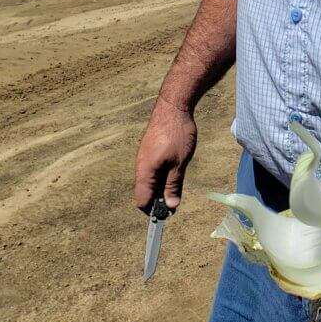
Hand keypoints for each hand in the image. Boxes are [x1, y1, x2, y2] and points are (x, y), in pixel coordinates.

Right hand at [133, 96, 197, 213]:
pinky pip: (151, 169)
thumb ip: (174, 185)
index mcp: (145, 171)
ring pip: (149, 180)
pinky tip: (173, 171)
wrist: (173, 107)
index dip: (152, 211)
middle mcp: (140, 165)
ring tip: (176, 185)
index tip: (167, 215)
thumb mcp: (179, 163)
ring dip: (160, 187)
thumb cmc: (177, 134)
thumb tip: (171, 206)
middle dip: (157, 200)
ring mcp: (144, 156)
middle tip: (175, 200)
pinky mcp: (149, 149)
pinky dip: (160, 175)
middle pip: (145, 192)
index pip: (142, 201)